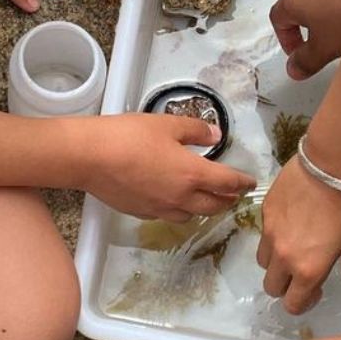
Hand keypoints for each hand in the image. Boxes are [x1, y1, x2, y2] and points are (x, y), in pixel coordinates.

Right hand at [83, 114, 256, 220]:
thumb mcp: (167, 124)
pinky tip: (174, 199)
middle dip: (227, 199)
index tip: (250, 182)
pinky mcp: (142, 213)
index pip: (227, 183)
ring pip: (192, 215)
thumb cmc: (129, 136)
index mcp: (192, 175)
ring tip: (207, 198)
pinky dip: (180, 209)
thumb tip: (215, 134)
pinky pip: (170, 215)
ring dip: (205, 207)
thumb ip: (195, 130)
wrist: (90, 157)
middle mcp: (181, 198)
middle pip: (214, 206)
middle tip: (233, 192)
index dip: (242, 182)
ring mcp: (160, 209)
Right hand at [258, 155, 340, 314]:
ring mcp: (270, 231)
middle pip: (271, 286)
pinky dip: (275, 233)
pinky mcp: (265, 209)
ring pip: (263, 260)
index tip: (315, 290)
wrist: (331, 164)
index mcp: (308, 269)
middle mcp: (283, 255)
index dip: (303, 302)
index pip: (293, 303)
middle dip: (285, 285)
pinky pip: (264, 232)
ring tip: (294, 245)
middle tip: (302, 271)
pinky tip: (292, 219)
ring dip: (276, 261)